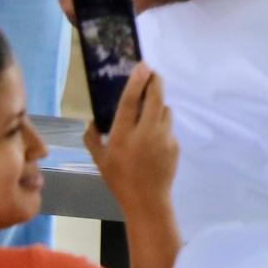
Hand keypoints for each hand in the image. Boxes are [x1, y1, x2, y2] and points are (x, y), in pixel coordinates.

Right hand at [85, 64, 177, 218]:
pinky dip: (162, 125)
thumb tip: (91, 122)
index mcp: (123, 135)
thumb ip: (92, 138)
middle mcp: (145, 133)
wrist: (147, 201)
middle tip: (153, 74)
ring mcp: (163, 139)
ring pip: (165, 110)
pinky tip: (154, 137)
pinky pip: (168, 127)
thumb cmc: (119, 180)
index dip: (137, 81)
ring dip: (158, 105)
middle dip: (155, 82)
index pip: (130, 101)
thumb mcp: (99, 160)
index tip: (142, 66)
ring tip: (150, 110)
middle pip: (155, 98)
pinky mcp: (175, 145)